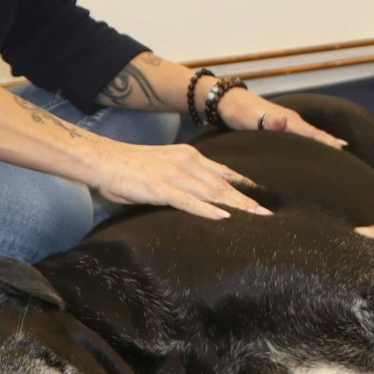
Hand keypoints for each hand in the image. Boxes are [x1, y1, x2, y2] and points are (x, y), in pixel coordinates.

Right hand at [87, 140, 271, 220]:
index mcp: (190, 156)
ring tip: (257, 217)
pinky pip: (189, 202)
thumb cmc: (131, 167)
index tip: (262, 195)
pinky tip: (224, 217)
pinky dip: (208, 210)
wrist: (105, 160)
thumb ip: (182, 177)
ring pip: (213, 193)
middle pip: (224, 185)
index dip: (244, 184)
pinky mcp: (161, 189)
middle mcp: (188, 163)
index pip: (224, 172)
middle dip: (248, 199)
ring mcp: (176, 176)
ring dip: (237, 206)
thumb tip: (194, 194)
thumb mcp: (164, 166)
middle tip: (268, 212)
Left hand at [215, 89, 346, 148]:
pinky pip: (299, 135)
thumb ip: (268, 122)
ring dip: (320, 142)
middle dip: (329, 142)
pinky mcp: (277, 126)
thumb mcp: (252, 119)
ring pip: (308, 134)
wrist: (226, 102)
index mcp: (288, 121)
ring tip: (334, 151)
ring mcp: (285, 122)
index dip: (327, 141)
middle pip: (314, 133)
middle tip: (346, 155)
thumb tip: (285, 121)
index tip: (343, 148)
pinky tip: (309, 147)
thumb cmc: (239, 113)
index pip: (312, 133)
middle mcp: (290, 121)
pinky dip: (308, 141)